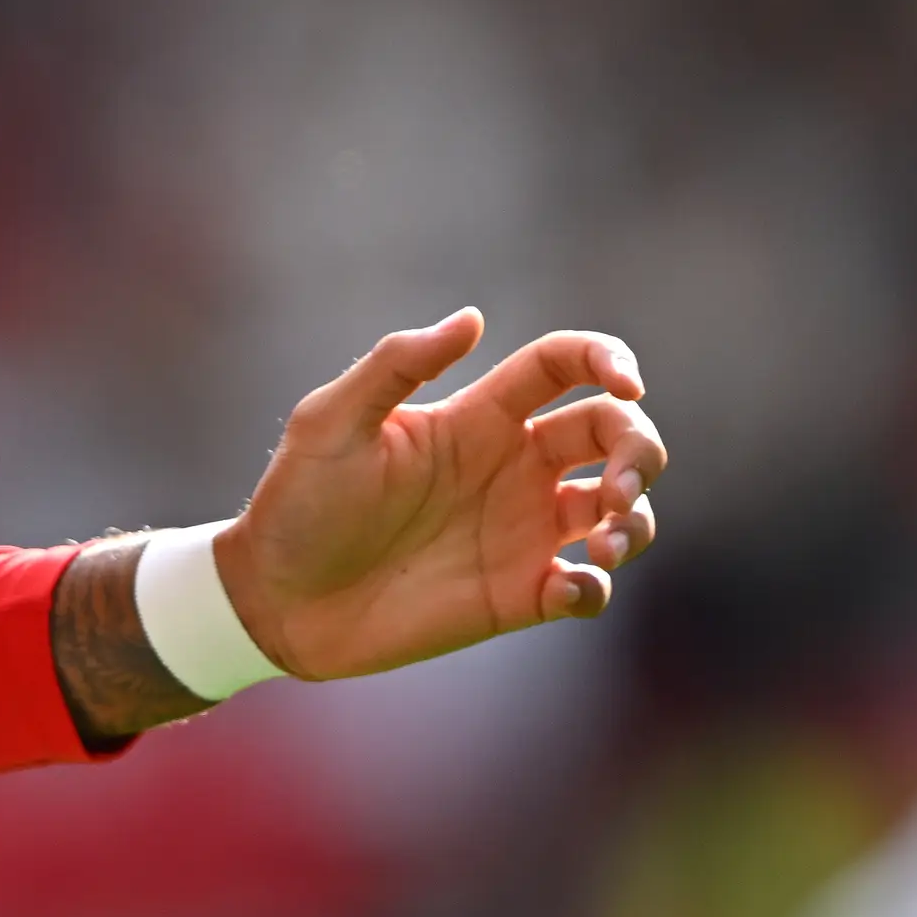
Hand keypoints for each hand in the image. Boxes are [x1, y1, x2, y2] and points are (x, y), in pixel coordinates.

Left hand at [219, 308, 662, 680]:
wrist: (275, 599)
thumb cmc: (297, 502)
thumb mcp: (332, 422)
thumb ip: (397, 365)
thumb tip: (472, 318)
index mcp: (477, 417)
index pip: (565, 367)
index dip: (609, 359)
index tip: (627, 383)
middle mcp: (513, 468)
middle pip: (615, 434)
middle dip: (641, 451)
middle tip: (615, 490)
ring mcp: (520, 533)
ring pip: (622, 512)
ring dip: (635, 521)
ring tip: (601, 543)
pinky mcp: (517, 596)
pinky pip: (587, 589)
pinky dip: (597, 587)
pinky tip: (566, 588)